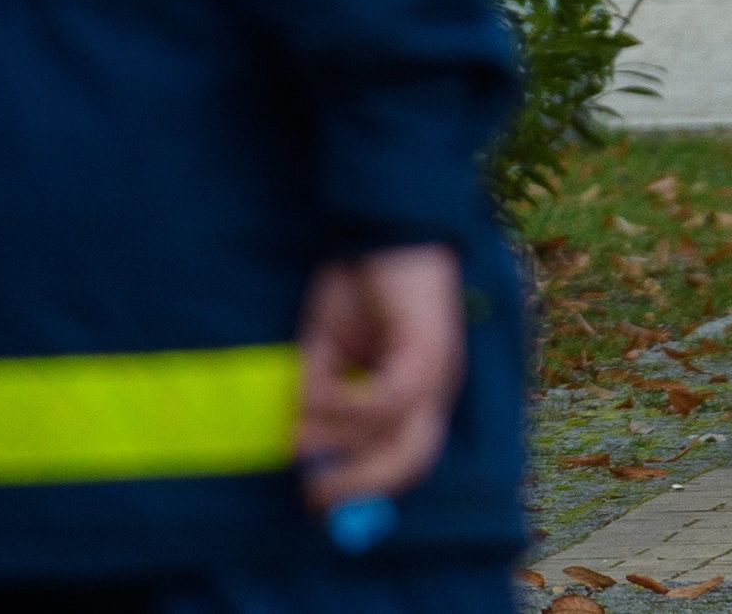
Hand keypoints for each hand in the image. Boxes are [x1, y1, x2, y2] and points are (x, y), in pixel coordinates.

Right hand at [295, 244, 462, 507]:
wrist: (382, 226)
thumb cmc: (355, 287)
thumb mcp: (327, 354)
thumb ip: (319, 398)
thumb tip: (295, 451)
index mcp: (417, 392)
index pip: (405, 461)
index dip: (363, 490)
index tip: (314, 506)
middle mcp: (436, 386)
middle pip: (412, 462)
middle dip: (356, 485)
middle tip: (307, 491)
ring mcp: (438, 368)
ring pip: (395, 435)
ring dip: (337, 440)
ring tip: (294, 430)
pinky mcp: (429, 346)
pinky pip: (386, 400)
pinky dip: (343, 404)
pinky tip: (315, 385)